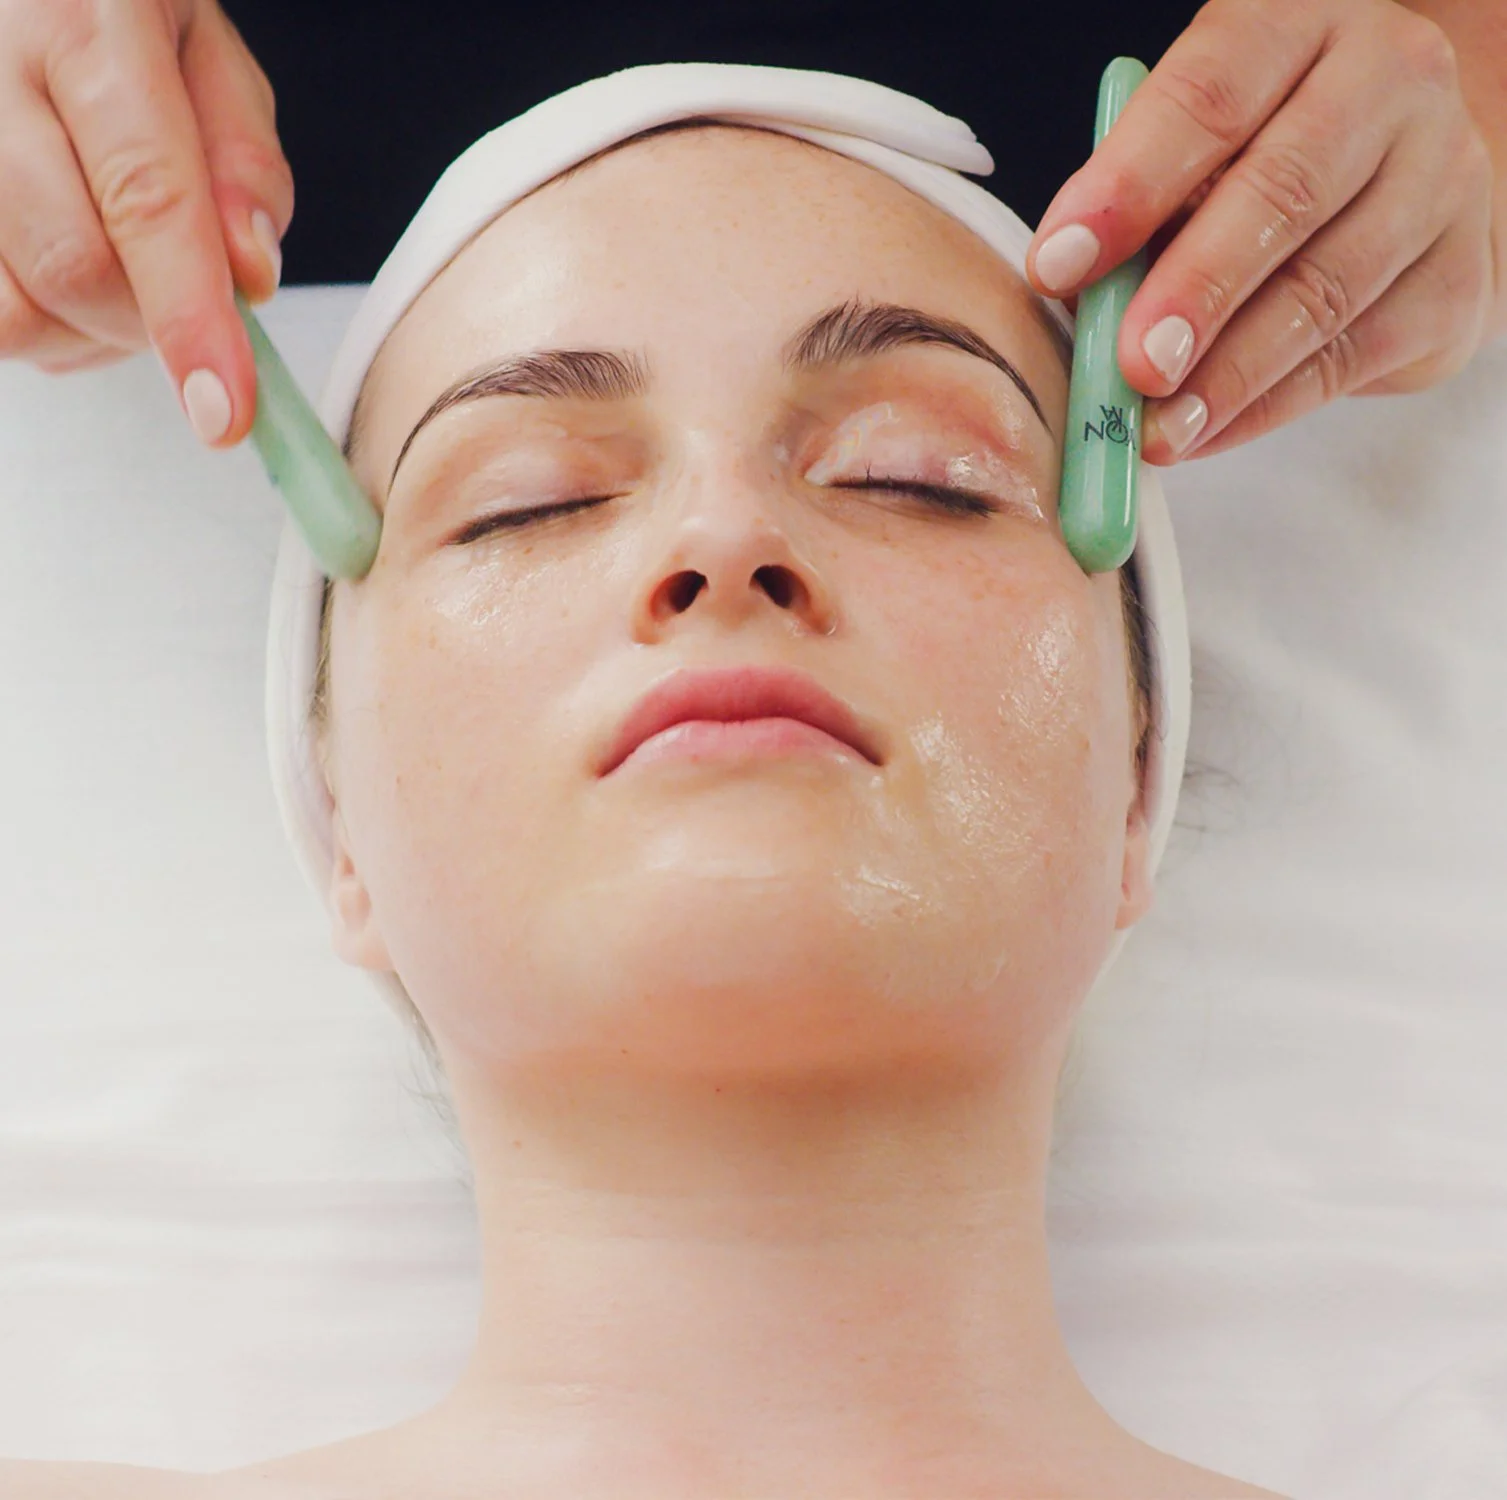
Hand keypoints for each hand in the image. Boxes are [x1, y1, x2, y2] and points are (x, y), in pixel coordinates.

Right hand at [0, 0, 292, 445]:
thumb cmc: (115, 17)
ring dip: (88, 332)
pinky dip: (42, 324)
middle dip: (151, 321)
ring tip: (115, 268)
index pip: (146, 199)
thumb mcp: (208, 55)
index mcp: (84, 25)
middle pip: (75, 270)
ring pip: (14, 313)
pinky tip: (59, 269)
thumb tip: (250, 278)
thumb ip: (243, 163)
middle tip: (182, 291)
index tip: (223, 412)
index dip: (189, 319)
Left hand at [1026, 0, 1497, 463]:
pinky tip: (1203, 432)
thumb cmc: (1260, 157)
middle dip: (1195, 290)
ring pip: (1325, 288)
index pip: (1210, 93)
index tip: (1057, 266)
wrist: (1403, 180)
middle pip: (1285, 190)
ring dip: (1228, 373)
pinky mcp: (1455, 279)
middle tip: (1131, 364)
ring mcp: (1440, 179)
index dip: (1128, 185)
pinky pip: (1349, 356)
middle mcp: (1389, 83)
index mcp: (1300, 24)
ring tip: (1158, 429)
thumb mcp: (1194, 149)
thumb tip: (1069, 296)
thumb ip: (1138, 206)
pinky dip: (1264, 406)